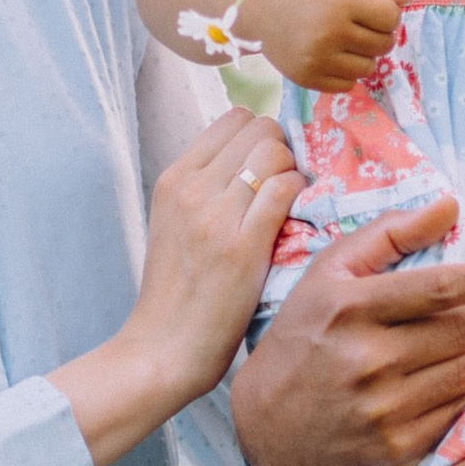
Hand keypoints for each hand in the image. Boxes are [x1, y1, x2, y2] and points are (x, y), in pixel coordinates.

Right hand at [52, 108, 295, 465]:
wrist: (164, 347)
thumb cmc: (180, 294)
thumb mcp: (177, 225)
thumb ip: (207, 189)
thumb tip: (254, 162)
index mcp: (174, 178)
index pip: (235, 118)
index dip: (262, 138)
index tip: (270, 172)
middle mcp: (191, 186)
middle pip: (259, 127)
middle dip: (282, 151)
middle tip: (285, 191)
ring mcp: (215, 213)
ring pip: (275, 150)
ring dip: (293, 173)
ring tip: (289, 210)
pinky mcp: (241, 244)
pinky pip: (286, 188)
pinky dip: (300, 197)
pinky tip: (295, 225)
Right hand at [230, 199, 464, 465]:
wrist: (265, 425)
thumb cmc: (304, 335)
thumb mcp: (328, 274)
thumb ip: (388, 234)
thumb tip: (450, 206)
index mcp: (351, 307)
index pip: (442, 287)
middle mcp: (367, 359)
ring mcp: (384, 409)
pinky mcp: (397, 448)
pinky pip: (462, 410)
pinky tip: (457, 378)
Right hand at [243, 0, 410, 92]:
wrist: (248, 4)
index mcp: (340, 2)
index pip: (390, 16)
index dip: (386, 12)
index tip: (368, 6)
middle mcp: (329, 33)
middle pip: (383, 44)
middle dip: (377, 33)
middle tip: (354, 21)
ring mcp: (318, 60)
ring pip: (369, 67)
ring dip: (363, 54)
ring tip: (341, 37)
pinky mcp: (308, 79)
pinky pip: (348, 84)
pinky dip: (346, 71)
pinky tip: (329, 53)